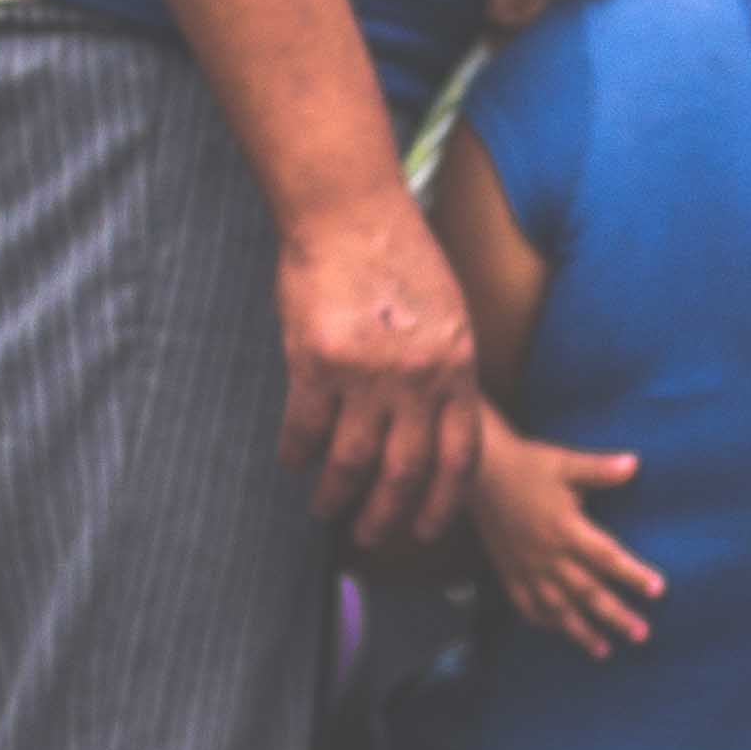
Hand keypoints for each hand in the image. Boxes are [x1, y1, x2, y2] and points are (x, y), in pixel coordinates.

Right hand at [278, 195, 486, 552]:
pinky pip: (304, 428)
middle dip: (387, 517)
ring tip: (324, 510)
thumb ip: (447, 369)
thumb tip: (438, 421)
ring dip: (336, 495)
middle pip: (406, 473)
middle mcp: (417, 379)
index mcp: (456, 368)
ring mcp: (367, 374)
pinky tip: (291, 464)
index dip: (442, 503)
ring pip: (352, 462)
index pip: (459, 458)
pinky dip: (296, 454)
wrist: (350, 212)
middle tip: (370, 537)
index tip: (426, 530)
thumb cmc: (400, 257)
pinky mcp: (316, 362)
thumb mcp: (450, 314)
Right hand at [473, 435, 663, 657]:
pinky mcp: (509, 572)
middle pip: (587, 591)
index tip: (658, 590)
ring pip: (558, 606)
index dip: (633, 574)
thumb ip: (599, 470)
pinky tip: (560, 633)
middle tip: (641, 634)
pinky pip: (526, 605)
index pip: (606, 556)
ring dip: (581, 631)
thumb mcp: (565, 463)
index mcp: (565, 528)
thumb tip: (634, 464)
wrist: (476, 473)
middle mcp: (547, 554)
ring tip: (604, 651)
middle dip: (615, 615)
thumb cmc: (527, 465)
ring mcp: (527, 567)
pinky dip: (543, 622)